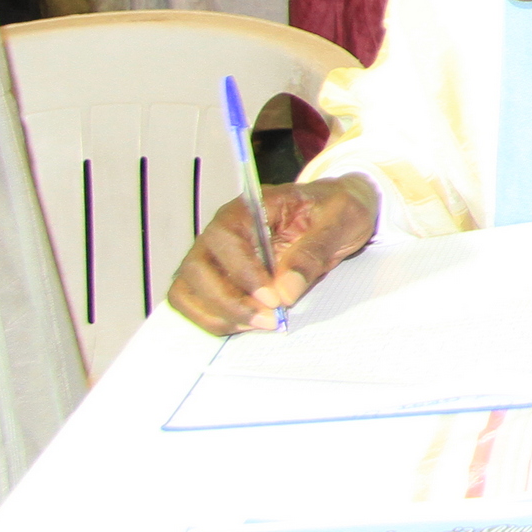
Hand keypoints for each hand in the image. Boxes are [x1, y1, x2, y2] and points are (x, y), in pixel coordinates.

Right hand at [167, 175, 379, 333]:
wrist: (338, 211)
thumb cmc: (338, 208)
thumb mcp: (343, 218)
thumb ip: (313, 251)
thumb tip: (285, 291)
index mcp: (249, 207)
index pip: (225, 239)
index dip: (244, 272)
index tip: (272, 298)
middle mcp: (221, 231)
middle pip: (196, 268)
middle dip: (229, 301)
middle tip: (269, 319)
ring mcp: (213, 255)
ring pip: (188, 289)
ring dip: (219, 314)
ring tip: (261, 323)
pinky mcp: (216, 278)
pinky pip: (194, 302)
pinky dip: (214, 319)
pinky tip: (247, 324)